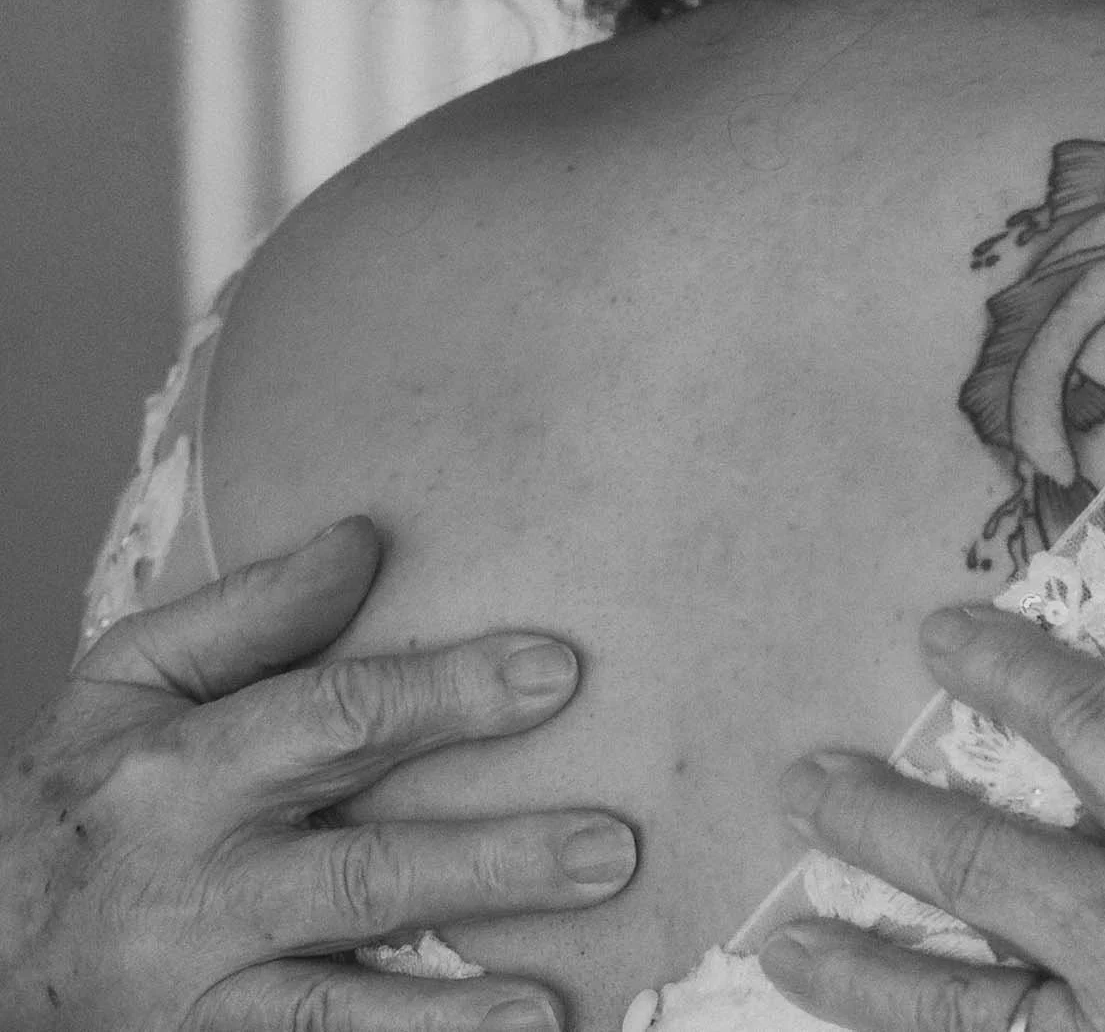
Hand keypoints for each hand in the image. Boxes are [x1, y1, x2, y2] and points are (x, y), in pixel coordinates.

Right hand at [0, 516, 636, 1031]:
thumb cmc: (73, 801)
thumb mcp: (128, 685)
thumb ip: (250, 616)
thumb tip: (365, 540)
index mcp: (181, 771)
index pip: (335, 719)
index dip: (449, 693)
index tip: (556, 673)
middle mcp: (192, 889)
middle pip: (362, 874)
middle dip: (492, 864)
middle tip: (610, 850)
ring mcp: (195, 996)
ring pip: (334, 1008)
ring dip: (448, 1015)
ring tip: (549, 1011)